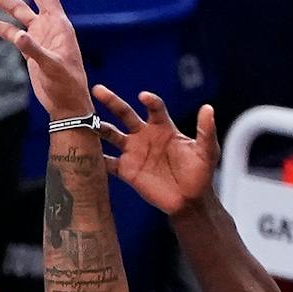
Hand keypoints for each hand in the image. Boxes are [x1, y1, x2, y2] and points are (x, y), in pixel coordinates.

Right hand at [0, 0, 91, 117]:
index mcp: (59, 25)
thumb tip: (18, 37)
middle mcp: (49, 26)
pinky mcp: (30, 49)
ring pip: (16, 12)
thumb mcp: (52, 68)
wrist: (67, 105)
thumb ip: (35, 51)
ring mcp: (39, 36)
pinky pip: (10, 33)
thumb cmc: (66, 86)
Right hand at [95, 86, 218, 216]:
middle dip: (111, 101)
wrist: (190, 201)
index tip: (144, 98)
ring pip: (111, 134)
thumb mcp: (207, 150)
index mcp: (163, 127)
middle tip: (98, 90)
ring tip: (85, 121)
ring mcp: (134, 152)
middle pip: (125, 113)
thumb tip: (208, 108)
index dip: (150, 101)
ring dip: (98, 127)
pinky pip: (108, 163)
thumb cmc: (200, 173)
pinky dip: (96, 158)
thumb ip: (206, 130)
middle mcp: (145, 136)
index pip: (154, 108)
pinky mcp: (127, 171)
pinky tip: (84, 152)